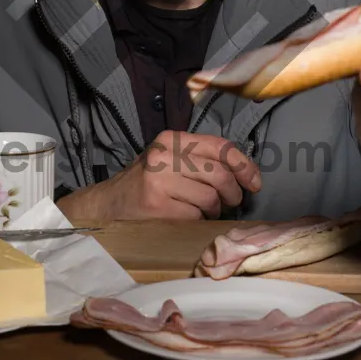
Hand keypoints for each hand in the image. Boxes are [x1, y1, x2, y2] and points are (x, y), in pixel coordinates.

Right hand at [57, 131, 261, 220]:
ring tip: (204, 210)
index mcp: (172, 139)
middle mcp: (165, 156)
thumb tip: (245, 173)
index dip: (243, 165)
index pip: (219, 147)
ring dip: (214, 210)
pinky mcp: (157, 206)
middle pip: (219, 174)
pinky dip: (197, 220)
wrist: (107, 204)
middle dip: (233, 193)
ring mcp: (159, 181)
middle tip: (231, 202)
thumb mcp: (169, 159)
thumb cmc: (145, 183)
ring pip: (210, 198)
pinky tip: (186, 217)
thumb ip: (200, 159)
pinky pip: (194, 216)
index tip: (254, 182)